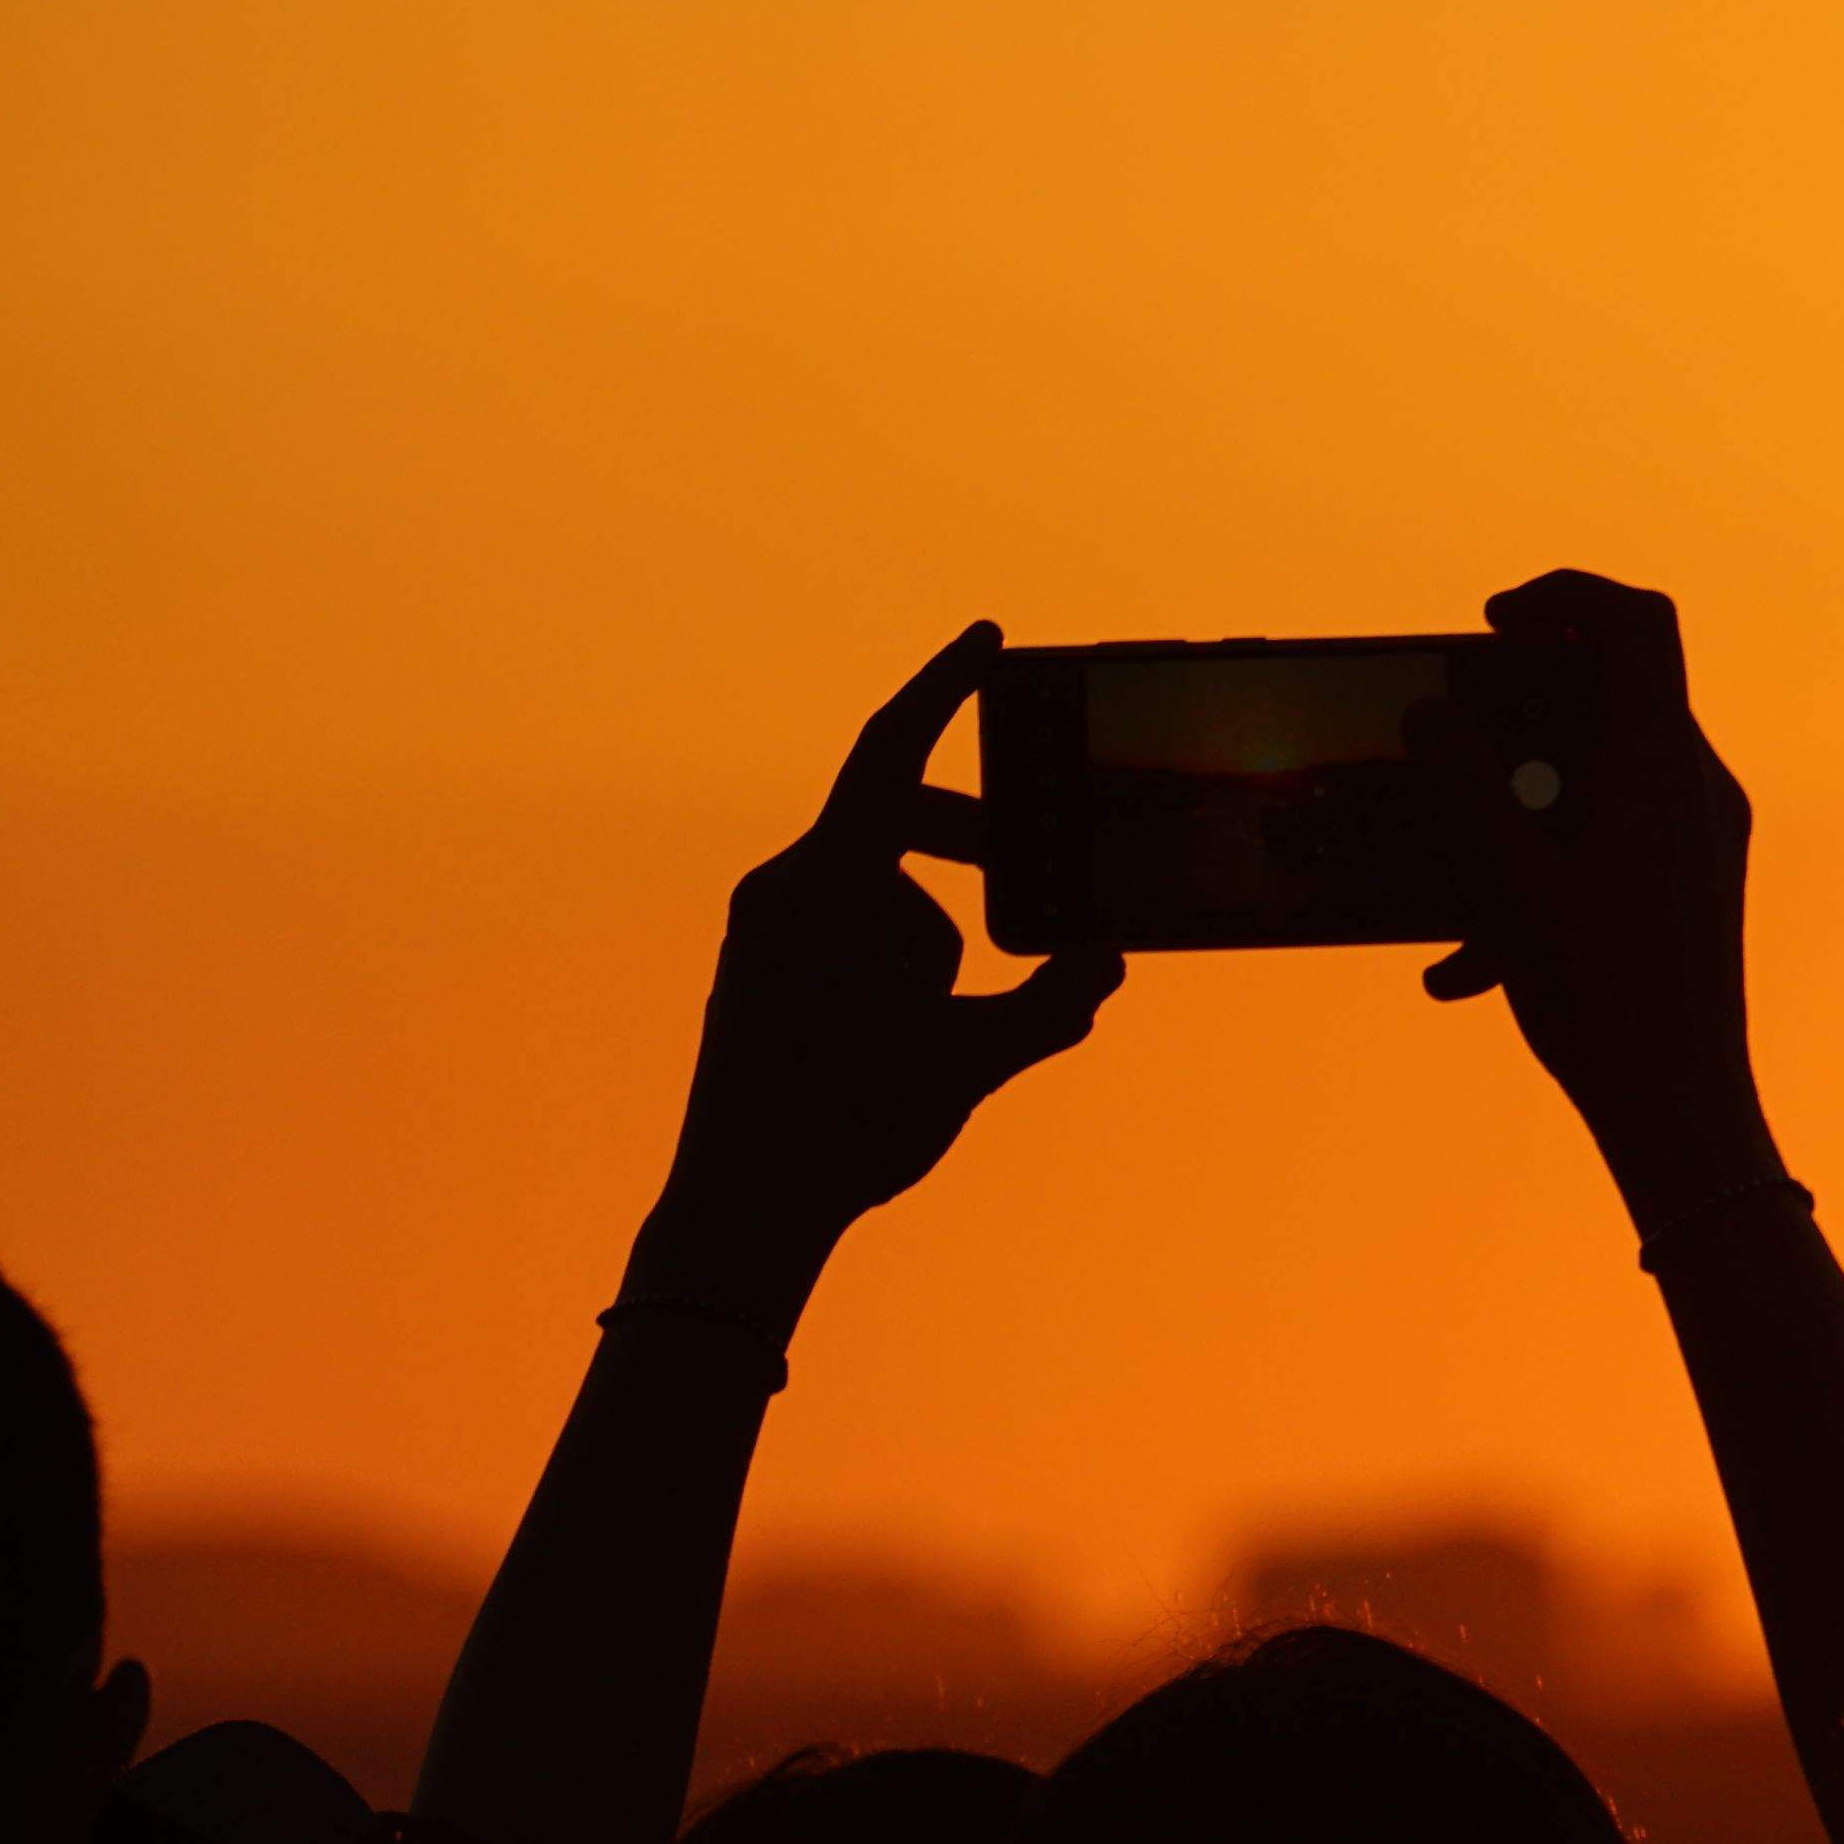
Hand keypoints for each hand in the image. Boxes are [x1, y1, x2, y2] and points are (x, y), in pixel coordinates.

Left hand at [642, 625, 1123, 1304]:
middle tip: (1033, 873)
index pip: (895, 748)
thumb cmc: (848, 1124)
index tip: (987, 639)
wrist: (740, 1205)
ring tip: (952, 1020)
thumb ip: (1052, 1003)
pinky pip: (838, 924)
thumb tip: (1103, 959)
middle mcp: (784, 885)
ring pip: (873, 887)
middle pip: (897, 822)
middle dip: (973, 847)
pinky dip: (891, 950)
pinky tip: (909, 1031)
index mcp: (832, 880)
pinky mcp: (753, 968)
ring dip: (932, 929)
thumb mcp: (974, 1060)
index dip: (946, 686)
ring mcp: (760, 927)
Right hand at [1414, 569, 1778, 1217]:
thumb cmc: (1602, 999)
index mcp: (1665, 767)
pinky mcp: (1683, 892)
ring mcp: (1696, 843)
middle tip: (1450, 743)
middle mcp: (1695, 791)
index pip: (1635, 624)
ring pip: (1591, 783)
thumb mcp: (1507, 885)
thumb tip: (1431, 715)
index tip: (1491, 626)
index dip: (1561, 599)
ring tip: (1444, 877)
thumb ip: (1462, 788)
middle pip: (1608, 699)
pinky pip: (1601, 850)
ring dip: (1510, 818)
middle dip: (1515, 717)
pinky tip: (1463, 966)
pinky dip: (1534, 879)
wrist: (1679, 1113)